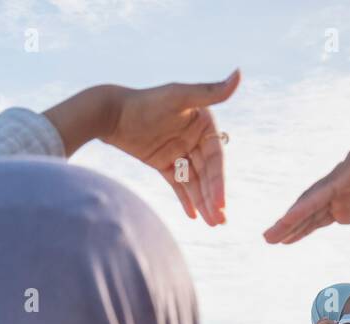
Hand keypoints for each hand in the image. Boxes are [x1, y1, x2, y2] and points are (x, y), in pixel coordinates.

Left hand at [102, 71, 239, 224]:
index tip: (220, 204)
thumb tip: (239, 74)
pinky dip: (186, 199)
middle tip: (219, 221)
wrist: (110, 114)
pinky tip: (194, 216)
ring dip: (203, 202)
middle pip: (207, 174)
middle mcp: (194, 137)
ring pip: (194, 181)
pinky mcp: (163, 162)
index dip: (219, 182)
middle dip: (213, 198)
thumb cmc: (145, 102)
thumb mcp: (179, 96)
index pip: (215, 159)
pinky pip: (178, 184)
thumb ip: (209, 91)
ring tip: (211, 224)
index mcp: (204, 123)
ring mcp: (179, 151)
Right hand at [264, 121, 349, 243]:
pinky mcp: (345, 209)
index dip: (306, 205)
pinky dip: (305, 229)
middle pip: (312, 200)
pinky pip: (321, 220)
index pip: (325, 188)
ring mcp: (342, 194)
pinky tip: (289, 239)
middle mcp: (342, 178)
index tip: (289, 218)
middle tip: (269, 235)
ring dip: (292, 226)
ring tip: (271, 239)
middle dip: (290, 218)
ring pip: (312, 212)